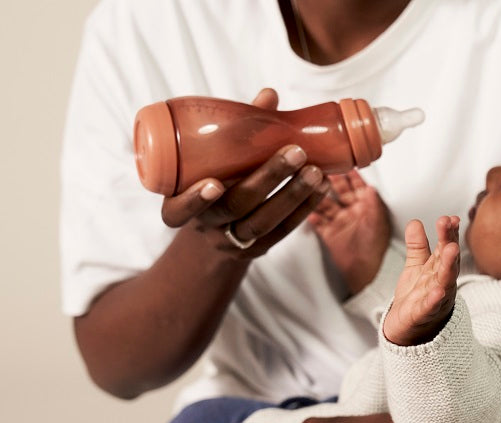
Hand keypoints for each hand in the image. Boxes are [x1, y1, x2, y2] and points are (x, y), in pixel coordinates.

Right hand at [159, 88, 333, 258]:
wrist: (215, 228)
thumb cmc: (211, 179)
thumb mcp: (211, 160)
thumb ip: (235, 131)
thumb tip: (269, 96)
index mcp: (178, 206)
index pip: (178, 210)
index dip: (194, 201)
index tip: (215, 184)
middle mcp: (204, 226)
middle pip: (235, 208)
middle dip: (267, 180)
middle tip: (296, 153)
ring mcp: (232, 241)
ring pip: (263, 223)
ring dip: (293, 195)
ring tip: (317, 171)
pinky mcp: (259, 248)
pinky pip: (283, 231)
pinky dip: (305, 208)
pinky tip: (323, 188)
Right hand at [308, 170, 391, 293]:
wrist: (367, 273)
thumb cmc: (377, 249)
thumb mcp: (377, 224)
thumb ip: (373, 205)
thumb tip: (370, 187)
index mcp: (366, 206)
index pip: (357, 184)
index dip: (349, 173)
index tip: (340, 160)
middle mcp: (352, 211)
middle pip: (339, 190)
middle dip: (330, 179)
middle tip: (319, 167)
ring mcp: (339, 222)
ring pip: (325, 203)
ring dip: (317, 195)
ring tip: (308, 184)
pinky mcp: (329, 234)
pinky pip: (317, 222)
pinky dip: (311, 215)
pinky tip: (305, 209)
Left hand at [382, 216, 460, 345]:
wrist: (407, 328)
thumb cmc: (416, 297)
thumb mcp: (416, 267)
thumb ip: (417, 246)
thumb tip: (415, 222)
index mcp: (438, 270)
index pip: (445, 248)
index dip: (448, 232)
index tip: (449, 218)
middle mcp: (441, 283)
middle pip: (448, 261)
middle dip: (450, 242)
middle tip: (449, 224)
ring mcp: (435, 300)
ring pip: (444, 282)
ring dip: (448, 266)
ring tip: (450, 249)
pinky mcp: (423, 316)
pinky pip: (429, 307)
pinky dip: (434, 300)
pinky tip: (437, 291)